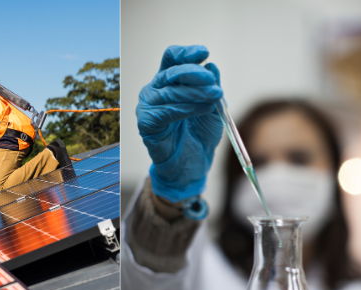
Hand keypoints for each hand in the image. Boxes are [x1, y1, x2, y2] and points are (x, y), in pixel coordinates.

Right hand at [138, 44, 223, 202]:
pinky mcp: (145, 123)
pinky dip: (185, 108)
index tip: (204, 53)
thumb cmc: (200, 133)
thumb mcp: (212, 105)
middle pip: (170, 72)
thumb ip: (211, 87)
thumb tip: (211, 67)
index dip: (185, 53)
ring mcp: (147, 106)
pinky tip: (201, 110)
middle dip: (193, 74)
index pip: (171, 59)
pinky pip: (165, 111)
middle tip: (213, 81)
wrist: (193, 164)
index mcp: (169, 81)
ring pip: (169, 92)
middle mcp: (155, 90)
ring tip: (215, 97)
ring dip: (195, 93)